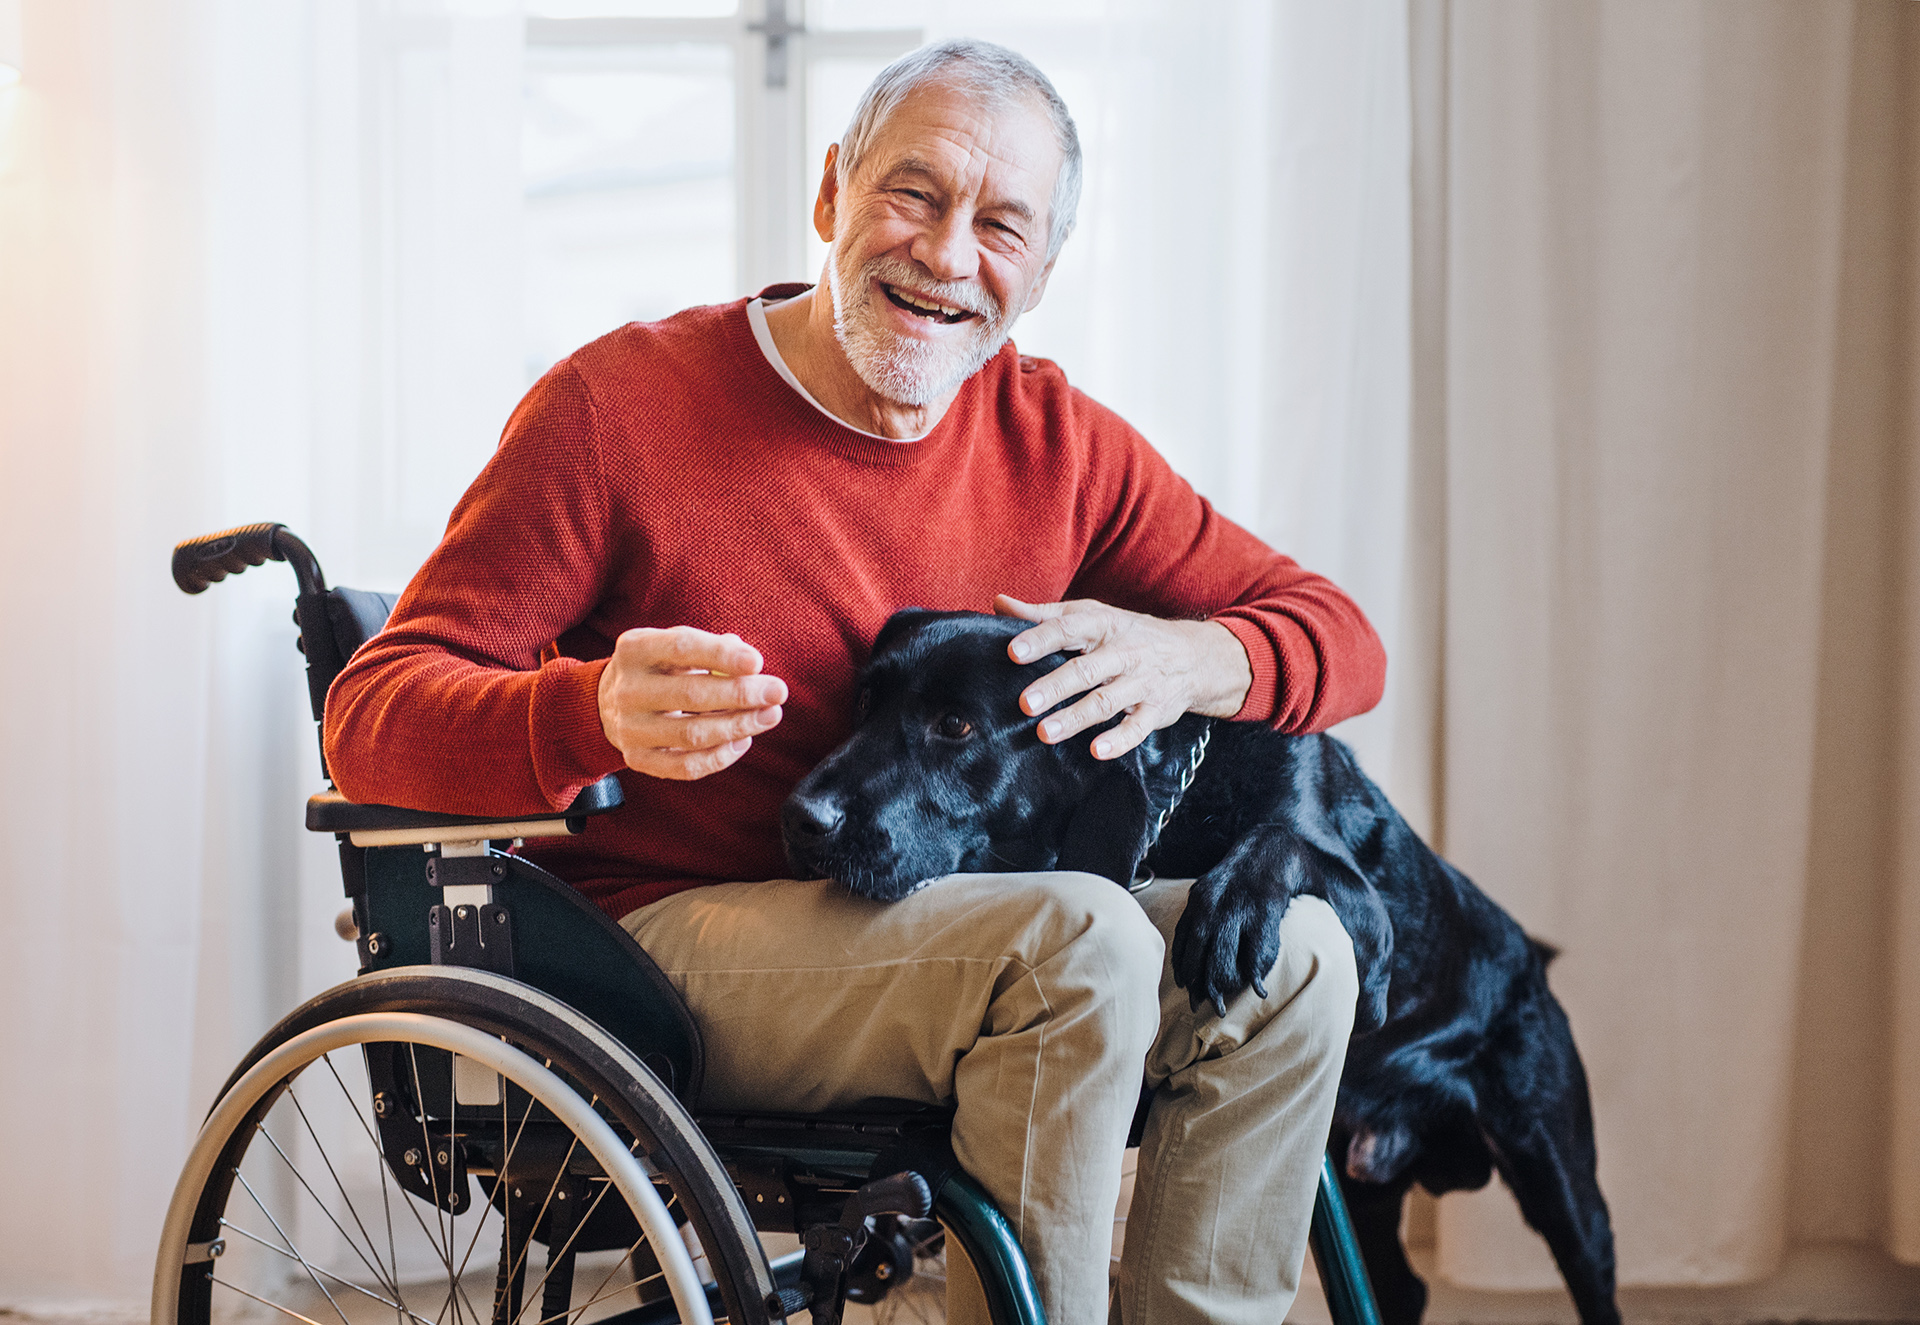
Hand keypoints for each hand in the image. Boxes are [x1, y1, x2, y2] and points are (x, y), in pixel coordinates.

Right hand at [597, 627, 787, 780]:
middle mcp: (627, 689)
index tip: (758, 662)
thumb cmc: (660, 668)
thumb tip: (751, 664)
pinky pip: (686, 766)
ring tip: (770, 716)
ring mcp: (629, 728)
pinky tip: (743, 740)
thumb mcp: (675, 645)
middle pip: (691, 695)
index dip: (722, 656)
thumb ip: (713, 648)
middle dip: (741, 695)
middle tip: (778, 693)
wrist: (609, 702)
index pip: (681, 648)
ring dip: (739, 726)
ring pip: (692, 735)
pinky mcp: (637, 759)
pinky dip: (721, 756)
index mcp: (635, 649)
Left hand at [995, 595, 1251, 759]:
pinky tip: (1096, 751)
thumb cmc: (1127, 634)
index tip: (1013, 651)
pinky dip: (1119, 740)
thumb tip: (999, 604)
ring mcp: (1141, 682)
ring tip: (1045, 733)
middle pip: (1085, 669)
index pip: (1068, 628)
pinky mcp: (1155, 710)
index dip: (1040, 639)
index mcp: (1103, 625)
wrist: (1193, 656)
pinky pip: (1137, 727)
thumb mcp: (1091, 616)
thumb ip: (1044, 615)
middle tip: (1024, 703)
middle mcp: (1123, 652)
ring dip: (1076, 717)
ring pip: (1106, 701)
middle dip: (1054, 686)